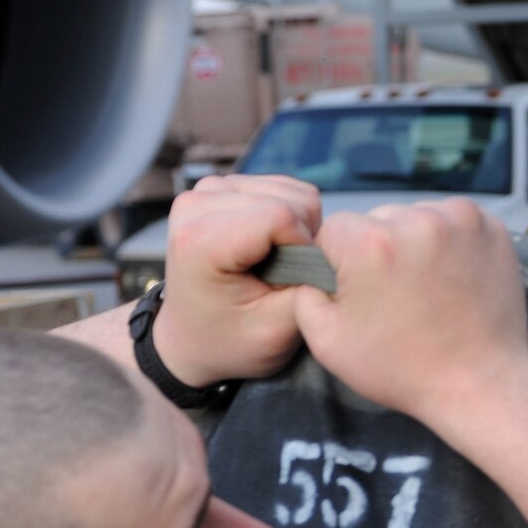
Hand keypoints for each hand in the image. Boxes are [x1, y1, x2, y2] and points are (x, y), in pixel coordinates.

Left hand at [152, 175, 322, 387]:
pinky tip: (268, 245)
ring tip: (275, 262)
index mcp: (200, 240)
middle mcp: (196, 205)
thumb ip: (310, 286)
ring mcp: (205, 191)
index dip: (303, 246)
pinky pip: (280, 187)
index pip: (281, 214)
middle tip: (283, 275)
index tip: (290, 280)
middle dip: (301, 237)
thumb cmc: (231, 340)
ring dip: (296, 227)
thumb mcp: (278, 330)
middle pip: (288, 198)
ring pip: (289, 190)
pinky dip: (287, 217)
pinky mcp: (218, 187)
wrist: (193, 338)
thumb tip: (334, 249)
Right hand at [293, 200, 527, 425]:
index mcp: (371, 243)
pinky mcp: (492, 227)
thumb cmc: (403, 369)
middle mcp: (417, 220)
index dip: (338, 262)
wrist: (480, 384)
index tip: (359, 291)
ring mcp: (461, 220)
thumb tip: (312, 269)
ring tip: (427, 287)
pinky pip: (454, 221)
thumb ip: (304, 293)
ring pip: (416, 217)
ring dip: (415, 243)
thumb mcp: (327, 341)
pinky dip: (449, 242)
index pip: (334, 230)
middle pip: (378, 219)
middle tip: (397, 294)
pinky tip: (451, 277)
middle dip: (378, 249)